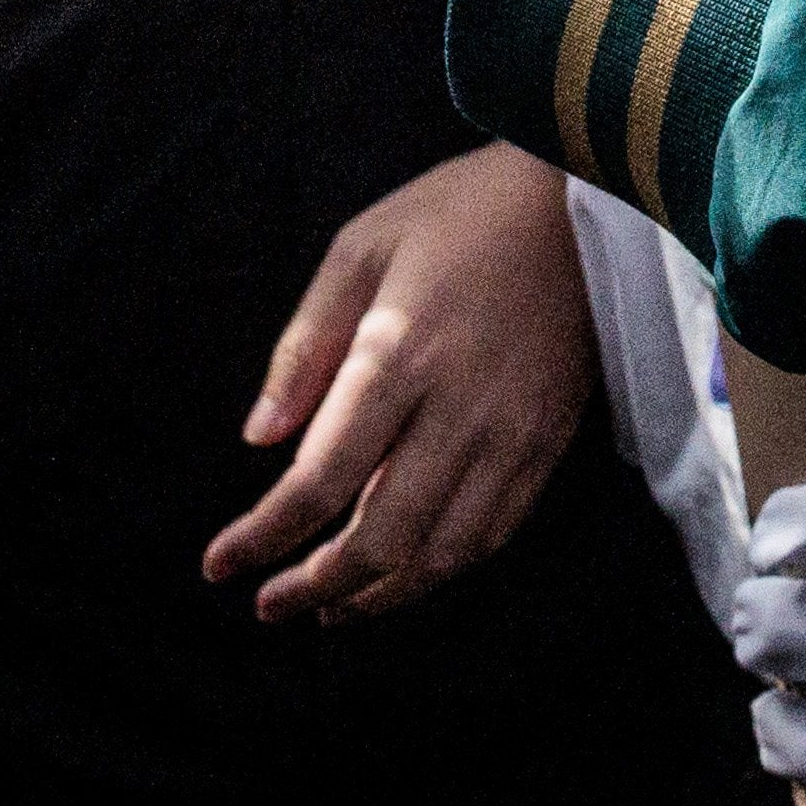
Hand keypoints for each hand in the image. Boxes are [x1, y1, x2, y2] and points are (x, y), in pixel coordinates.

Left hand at [204, 143, 596, 622]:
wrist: (586, 196)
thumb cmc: (458, 211)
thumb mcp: (361, 248)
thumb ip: (305, 346)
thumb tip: (259, 440)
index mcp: (400, 355)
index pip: (321, 478)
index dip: (263, 535)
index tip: (219, 565)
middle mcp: (460, 408)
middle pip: (383, 535)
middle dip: (317, 585)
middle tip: (271, 604)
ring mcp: (514, 433)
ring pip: (443, 552)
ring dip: (380, 595)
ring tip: (330, 608)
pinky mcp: (550, 442)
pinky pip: (495, 532)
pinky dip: (443, 568)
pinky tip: (406, 573)